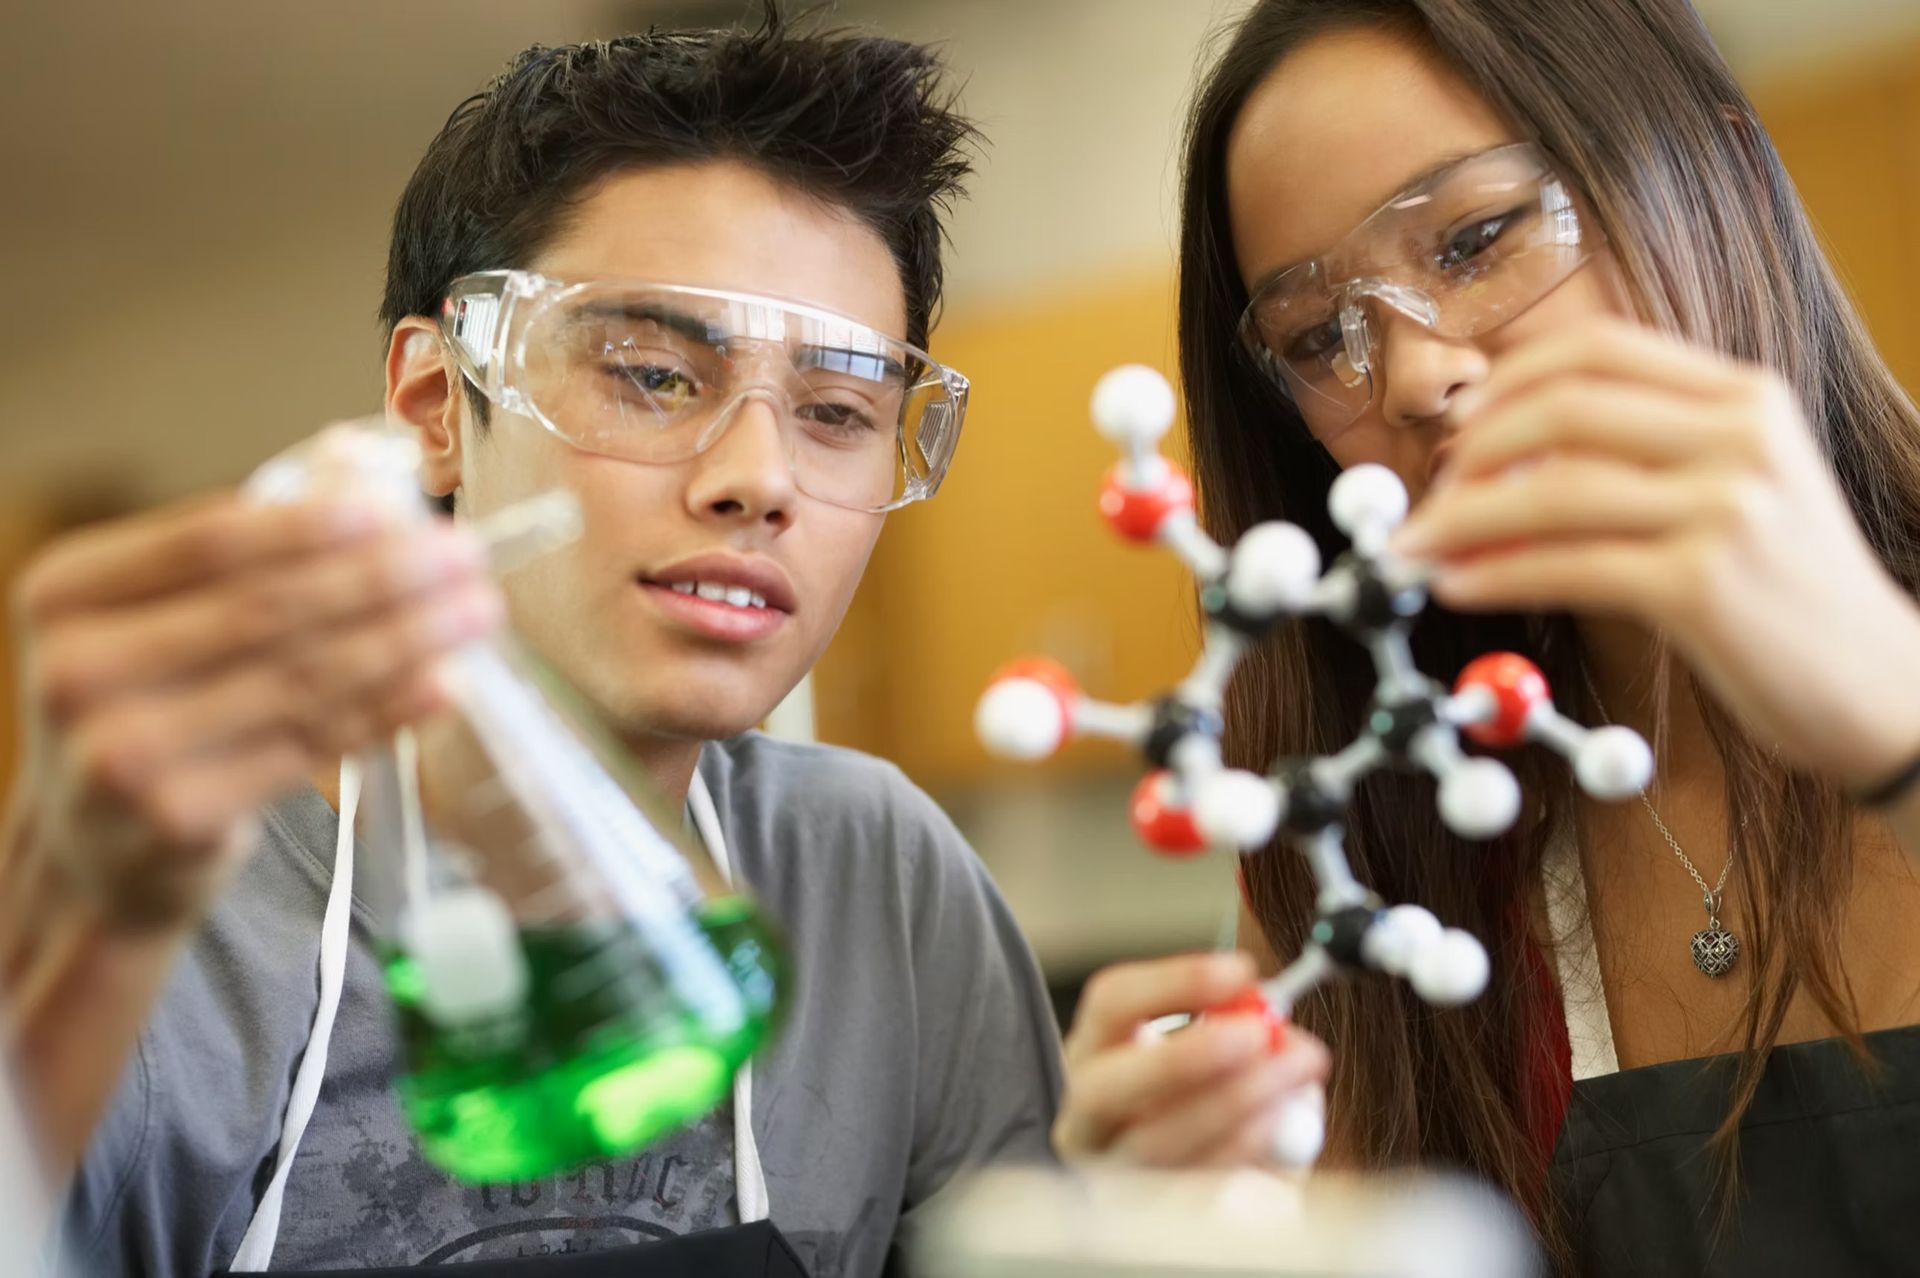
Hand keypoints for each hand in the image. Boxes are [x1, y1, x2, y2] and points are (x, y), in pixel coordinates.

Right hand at [6, 492, 501, 933]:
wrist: (98, 850)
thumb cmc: (149, 708)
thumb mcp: (153, 623)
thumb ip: (244, 561)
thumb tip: (371, 486)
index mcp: (67, 593)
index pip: (208, 542)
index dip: (312, 524)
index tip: (397, 508)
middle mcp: (79, 670)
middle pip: (267, 609)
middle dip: (384, 577)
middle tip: (467, 556)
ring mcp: (124, 751)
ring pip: (301, 679)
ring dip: (407, 639)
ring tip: (476, 612)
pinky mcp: (178, 815)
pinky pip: (311, 746)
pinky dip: (389, 709)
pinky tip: (445, 682)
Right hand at [1053, 951, 1329, 1166]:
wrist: (1198, 1183)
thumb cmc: (1205, 1104)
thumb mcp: (1214, 1055)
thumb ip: (1242, 1032)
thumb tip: (1279, 1029)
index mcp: (1095, 1053)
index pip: (1111, 1003)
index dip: (1174, 982)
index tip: (1240, 971)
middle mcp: (1086, 1115)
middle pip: (1107, 1084)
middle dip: (1184, 1055)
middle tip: (1255, 1034)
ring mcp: (1110, 1173)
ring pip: (1155, 1142)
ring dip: (1233, 1102)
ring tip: (1292, 1074)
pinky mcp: (1144, 1218)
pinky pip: (1190, 1187)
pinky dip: (1241, 1152)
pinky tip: (1278, 1125)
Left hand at [1392, 318, 1919, 787]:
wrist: (1885, 686)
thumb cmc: (1791, 593)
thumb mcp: (1738, 492)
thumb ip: (1644, 459)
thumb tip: (1505, 462)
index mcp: (1745, 398)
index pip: (1601, 349)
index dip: (1510, 379)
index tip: (1460, 422)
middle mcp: (1739, 438)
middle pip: (1564, 409)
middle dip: (1474, 450)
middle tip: (1429, 493)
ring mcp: (1725, 508)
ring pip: (1552, 490)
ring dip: (1461, 519)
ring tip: (1415, 548)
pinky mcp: (1700, 585)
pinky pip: (1566, 567)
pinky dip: (1494, 574)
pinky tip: (1456, 585)